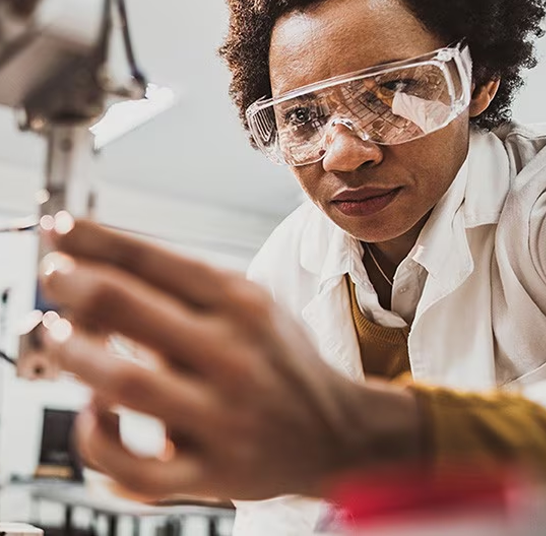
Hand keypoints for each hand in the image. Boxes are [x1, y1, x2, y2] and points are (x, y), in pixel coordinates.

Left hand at [39, 215, 419, 500]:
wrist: (336, 431)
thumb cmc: (285, 362)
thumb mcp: (255, 306)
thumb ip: (189, 291)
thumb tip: (108, 270)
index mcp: (243, 304)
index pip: (153, 258)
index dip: (94, 238)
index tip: (60, 228)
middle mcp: (232, 354)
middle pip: (126, 306)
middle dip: (72, 282)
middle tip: (52, 274)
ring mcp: (222, 416)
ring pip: (119, 383)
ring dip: (72, 354)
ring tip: (57, 334)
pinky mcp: (213, 474)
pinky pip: (134, 471)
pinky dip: (97, 444)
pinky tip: (93, 417)